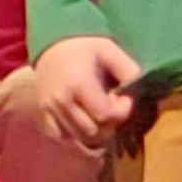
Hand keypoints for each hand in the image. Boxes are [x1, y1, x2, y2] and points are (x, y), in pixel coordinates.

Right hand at [36, 32, 142, 149]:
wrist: (52, 45)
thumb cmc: (85, 47)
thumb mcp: (111, 51)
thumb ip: (129, 71)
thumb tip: (137, 92)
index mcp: (79, 84)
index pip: (105, 115)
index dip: (121, 111)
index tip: (124, 98)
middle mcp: (62, 100)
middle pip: (94, 130)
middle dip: (109, 121)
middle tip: (111, 104)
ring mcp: (50, 109)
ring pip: (79, 136)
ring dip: (95, 128)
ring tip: (97, 110)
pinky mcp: (43, 114)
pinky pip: (62, 136)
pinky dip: (75, 132)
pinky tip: (82, 117)